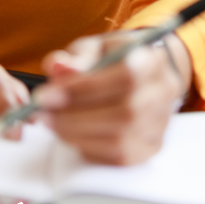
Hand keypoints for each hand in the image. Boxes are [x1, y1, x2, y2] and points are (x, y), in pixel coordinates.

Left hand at [35, 30, 191, 164]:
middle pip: (123, 113)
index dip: (83, 88)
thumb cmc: (113, 57)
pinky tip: (70, 133)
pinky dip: (89, 147)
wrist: (143, 73)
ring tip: (51, 122)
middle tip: (42, 113)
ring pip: (120, 140)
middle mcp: (162, 94)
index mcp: (151, 61)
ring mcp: (160, 124)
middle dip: (74, 116)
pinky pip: (119, 157)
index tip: (46, 94)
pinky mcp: (151, 146)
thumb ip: (76, 57)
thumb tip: (57, 68)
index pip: (124, 77)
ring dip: (77, 134)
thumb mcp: (94, 47)